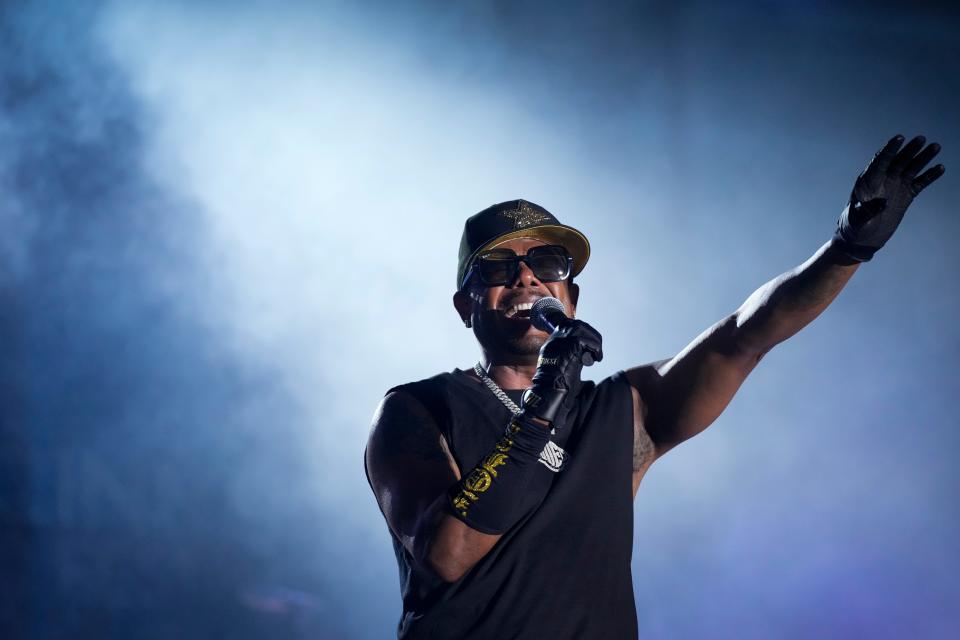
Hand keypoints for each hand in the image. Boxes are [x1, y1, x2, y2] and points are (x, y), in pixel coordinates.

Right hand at [520, 319, 602, 425]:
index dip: (582, 333)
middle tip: (596, 350)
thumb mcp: (562, 366)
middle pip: (577, 325)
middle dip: (591, 335)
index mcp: (552, 343)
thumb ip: (570, 356)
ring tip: (597, 355)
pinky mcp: (570, 345)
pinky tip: (596, 358)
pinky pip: (587, 340)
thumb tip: (586, 356)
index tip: (590, 345)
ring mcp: (561, 340)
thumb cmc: (557, 384)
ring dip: (594, 341)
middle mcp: (555, 339)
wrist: (550, 389)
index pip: (567, 327)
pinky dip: (595, 348)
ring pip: (582, 329)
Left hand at [833, 134, 944, 260]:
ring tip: (935, 147)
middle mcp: (883, 180)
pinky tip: (940, 168)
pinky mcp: (905, 196)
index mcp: (868, 181)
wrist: (861, 239)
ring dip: (923, 158)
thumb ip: (867, 210)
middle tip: (921, 139)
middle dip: (909, 150)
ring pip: (911, 168)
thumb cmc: (853, 227)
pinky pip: (920, 183)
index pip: (880, 161)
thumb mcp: (857, 219)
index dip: (890, 149)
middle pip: (898, 161)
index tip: (899, 137)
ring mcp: (895, 186)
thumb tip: (882, 202)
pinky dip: (929, 176)